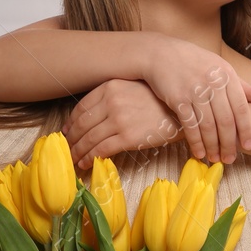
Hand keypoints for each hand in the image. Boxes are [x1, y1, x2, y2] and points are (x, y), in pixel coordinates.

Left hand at [66, 80, 182, 168]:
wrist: (183, 110)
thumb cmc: (160, 101)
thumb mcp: (132, 89)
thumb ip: (112, 97)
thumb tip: (92, 116)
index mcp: (110, 87)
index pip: (81, 108)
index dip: (71, 123)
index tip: (67, 132)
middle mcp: (111, 101)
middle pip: (82, 124)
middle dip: (72, 140)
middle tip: (67, 149)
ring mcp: (119, 119)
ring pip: (89, 139)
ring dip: (78, 152)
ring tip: (74, 159)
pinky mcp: (128, 136)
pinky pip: (101, 149)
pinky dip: (90, 158)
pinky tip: (86, 163)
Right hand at [139, 38, 250, 164]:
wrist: (160, 54)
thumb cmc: (192, 61)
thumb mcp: (219, 67)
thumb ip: (239, 84)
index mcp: (226, 75)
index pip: (241, 108)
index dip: (246, 129)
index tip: (249, 146)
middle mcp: (213, 83)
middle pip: (225, 120)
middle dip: (229, 143)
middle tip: (230, 159)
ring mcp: (195, 91)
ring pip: (208, 125)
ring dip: (213, 146)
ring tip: (216, 159)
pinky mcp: (178, 99)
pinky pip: (190, 125)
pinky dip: (195, 142)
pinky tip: (199, 153)